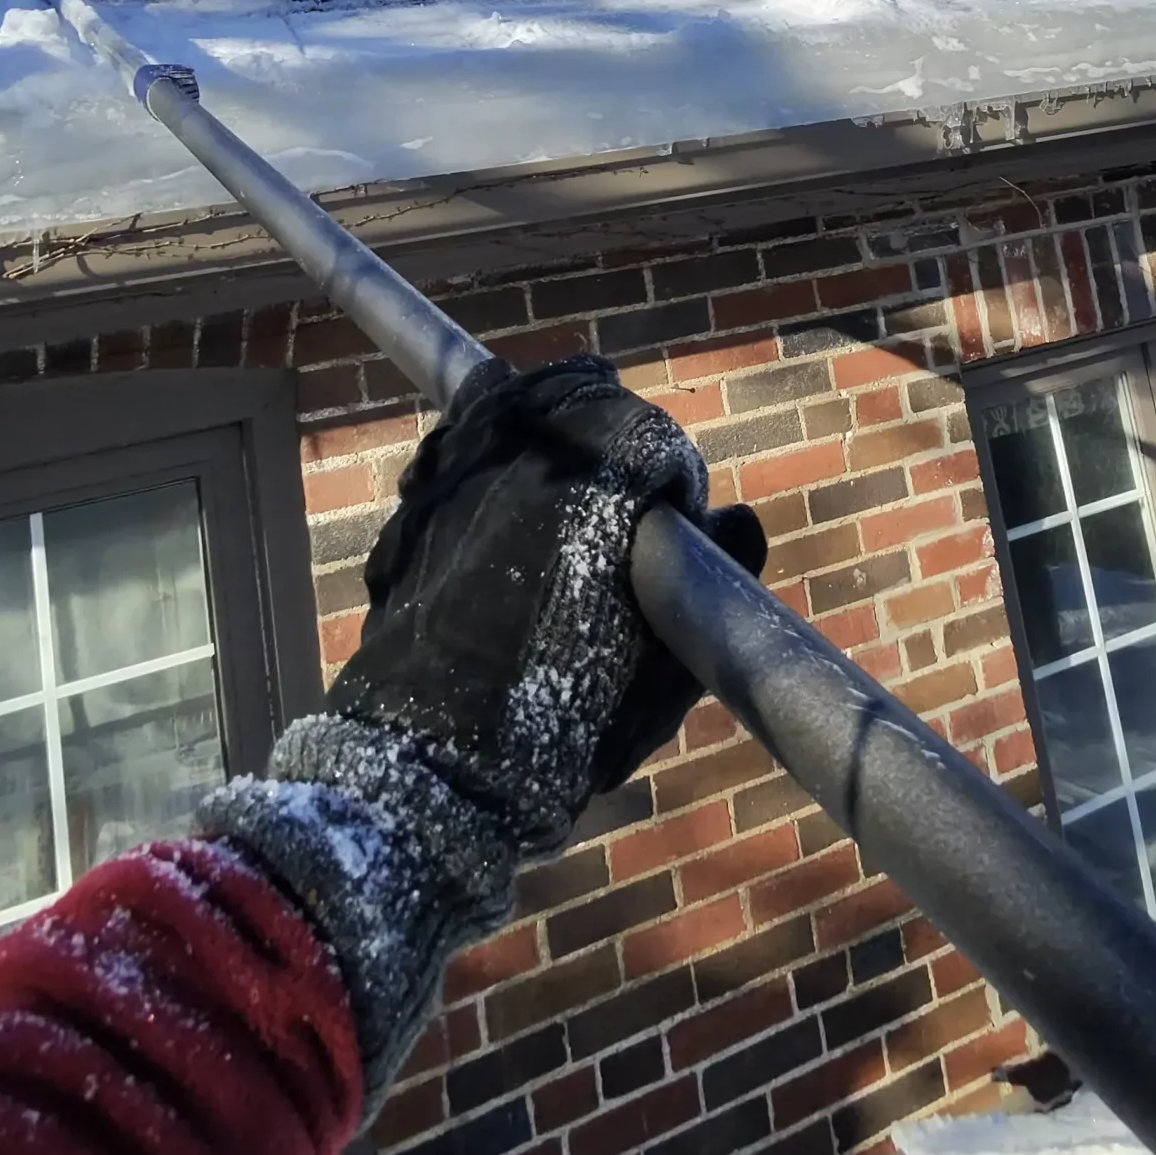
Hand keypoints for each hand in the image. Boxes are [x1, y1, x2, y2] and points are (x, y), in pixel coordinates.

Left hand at [331, 353, 767, 848]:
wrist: (434, 764)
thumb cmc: (561, 729)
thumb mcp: (664, 669)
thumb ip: (710, 580)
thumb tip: (738, 522)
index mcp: (596, 494)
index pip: (654, 436)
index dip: (673, 475)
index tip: (676, 517)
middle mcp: (523, 461)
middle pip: (585, 390)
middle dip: (617, 433)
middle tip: (626, 495)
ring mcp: (458, 468)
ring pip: (519, 396)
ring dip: (555, 424)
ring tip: (568, 486)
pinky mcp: (417, 494)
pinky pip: (465, 435)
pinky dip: (493, 448)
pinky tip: (504, 499)